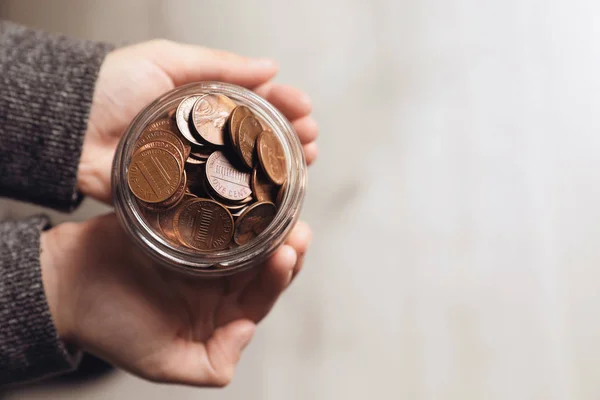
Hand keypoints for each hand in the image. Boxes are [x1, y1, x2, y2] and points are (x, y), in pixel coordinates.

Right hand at [40, 213, 310, 385]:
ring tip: (282, 202)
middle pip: (266, 262)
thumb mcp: (161, 361)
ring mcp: (205, 247)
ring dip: (269, 219)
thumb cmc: (110, 327)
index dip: (279, 277)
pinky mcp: (188, 218)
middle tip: (298, 226)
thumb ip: (210, 364)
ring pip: (250, 233)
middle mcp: (220, 279)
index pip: (262, 296)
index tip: (288, 253)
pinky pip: (219, 208)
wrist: (66, 284)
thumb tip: (246, 331)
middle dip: (286, 245)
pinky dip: (236, 198)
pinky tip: (250, 185)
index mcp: (221, 313)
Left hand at [78, 40, 318, 203]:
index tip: (304, 109)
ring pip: (250, 176)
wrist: (69, 129)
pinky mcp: (184, 200)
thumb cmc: (111, 87)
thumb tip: (270, 66)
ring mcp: (198, 172)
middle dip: (292, 141)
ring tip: (304, 167)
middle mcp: (208, 141)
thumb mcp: (167, 60)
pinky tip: (273, 204)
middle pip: (261, 143)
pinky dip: (250, 207)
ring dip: (281, 173)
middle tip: (311, 140)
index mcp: (207, 107)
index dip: (285, 107)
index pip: (258, 106)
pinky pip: (222, 205)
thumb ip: (219, 65)